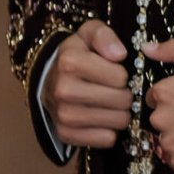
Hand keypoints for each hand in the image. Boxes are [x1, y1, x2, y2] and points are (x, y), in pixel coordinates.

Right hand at [43, 20, 129, 149]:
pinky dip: (110, 131)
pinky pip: (106, 139)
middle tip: (115, 90)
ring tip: (111, 104)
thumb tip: (119, 54)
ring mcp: (63, 115)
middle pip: (121, 100)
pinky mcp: (66, 134)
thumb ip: (104, 36)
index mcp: (70, 62)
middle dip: (124, 94)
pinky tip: (103, 119)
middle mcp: (63, 90)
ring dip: (120, 113)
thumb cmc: (77, 55)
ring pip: (118, 121)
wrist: (49, 79)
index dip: (122, 74)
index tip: (113, 72)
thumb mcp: (89, 34)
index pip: (120, 76)